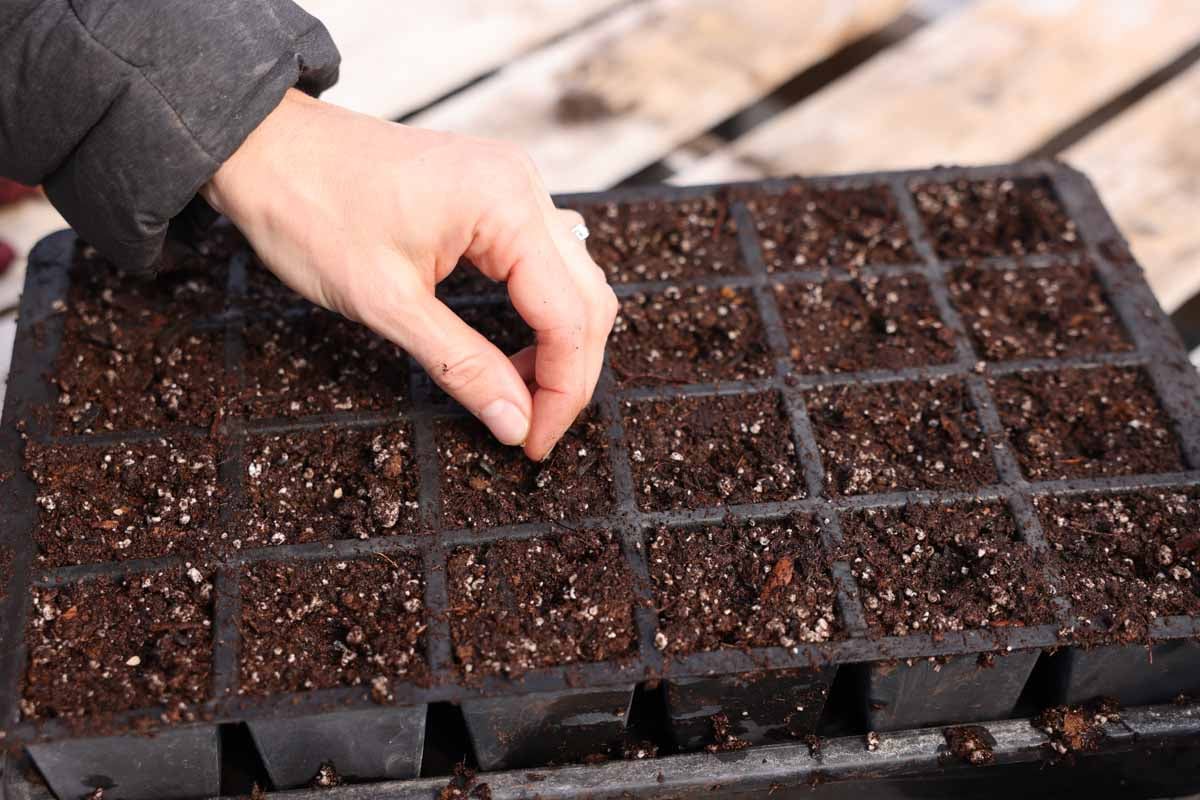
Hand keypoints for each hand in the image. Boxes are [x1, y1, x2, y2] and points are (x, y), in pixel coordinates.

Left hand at [202, 90, 617, 459]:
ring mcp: (513, 185)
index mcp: (508, 205)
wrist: (265, 147)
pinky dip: (540, 311)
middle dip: (569, 373)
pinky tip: (517, 347)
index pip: (570, 316)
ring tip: (522, 395)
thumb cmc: (311, 209)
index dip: (562, 390)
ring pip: (572, 281)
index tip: (534, 442)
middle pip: (587, 299)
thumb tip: (515, 423)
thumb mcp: (387, 304)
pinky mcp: (495, 194)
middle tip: (533, 430)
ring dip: (559, 344)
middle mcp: (524, 187)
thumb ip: (463, 366)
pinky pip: (543, 261)